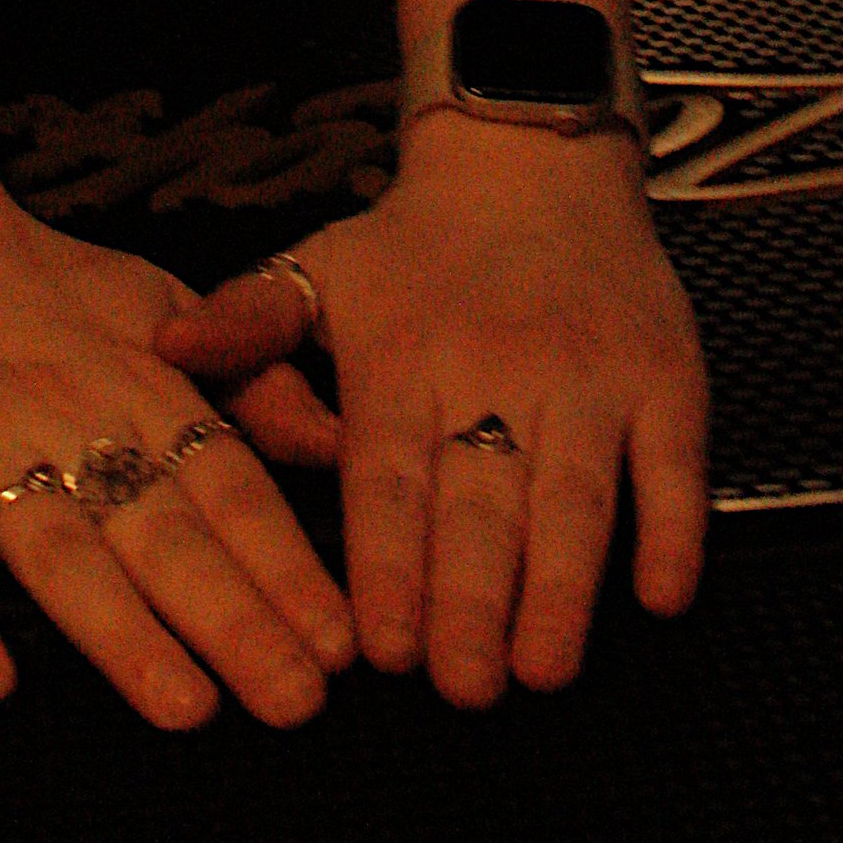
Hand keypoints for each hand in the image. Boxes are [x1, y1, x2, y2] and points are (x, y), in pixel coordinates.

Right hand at [0, 190, 356, 729]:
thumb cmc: (32, 281)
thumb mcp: (152, 301)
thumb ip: (245, 375)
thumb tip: (339, 442)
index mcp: (139, 383)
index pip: (228, 486)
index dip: (286, 568)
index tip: (340, 646)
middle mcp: (65, 414)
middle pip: (159, 531)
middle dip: (234, 621)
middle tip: (296, 702)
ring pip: (58, 550)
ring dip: (123, 633)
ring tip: (186, 707)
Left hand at [156, 117, 708, 707]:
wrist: (534, 156)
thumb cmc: (416, 242)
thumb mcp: (320, 268)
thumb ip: (247, 323)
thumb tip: (167, 351)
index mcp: (404, 357)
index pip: (391, 476)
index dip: (389, 564)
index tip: (380, 648)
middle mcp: (496, 368)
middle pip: (483, 500)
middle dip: (471, 601)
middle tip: (462, 686)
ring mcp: (588, 376)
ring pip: (577, 492)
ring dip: (562, 585)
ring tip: (543, 669)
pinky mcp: (665, 377)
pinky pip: (675, 463)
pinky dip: (672, 531)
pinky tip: (658, 596)